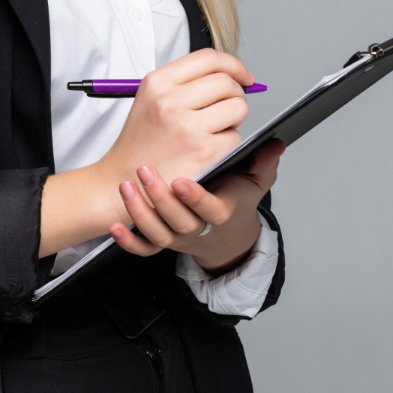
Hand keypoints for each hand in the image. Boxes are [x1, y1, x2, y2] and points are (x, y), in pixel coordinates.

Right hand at [91, 48, 252, 189]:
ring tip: (216, 128)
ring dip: (234, 118)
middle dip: (236, 94)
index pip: (208, 58)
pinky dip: (228, 143)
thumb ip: (184, 82)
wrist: (123, 177)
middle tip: (227, 107)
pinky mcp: (203, 152)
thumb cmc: (141, 140)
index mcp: (157, 82)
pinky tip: (209, 148)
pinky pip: (235, 137)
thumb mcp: (150, 98)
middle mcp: (170, 101)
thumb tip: (231, 74)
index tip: (244, 76)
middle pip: (226, 82)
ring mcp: (187, 127)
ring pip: (237, 108)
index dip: (234, 65)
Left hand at [108, 139, 283, 271]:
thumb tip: (275, 143)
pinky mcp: (162, 243)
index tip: (181, 181)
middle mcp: (198, 229)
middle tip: (144, 171)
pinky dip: (129, 242)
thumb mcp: (254, 183)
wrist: (224, 233)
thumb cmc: (234, 199)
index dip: (196, 199)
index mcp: (222, 213)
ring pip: (158, 235)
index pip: (211, 211)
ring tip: (126, 186)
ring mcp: (178, 238)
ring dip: (140, 214)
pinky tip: (116, 227)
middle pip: (180, 223)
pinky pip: (144, 250)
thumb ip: (263, 163)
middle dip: (161, 199)